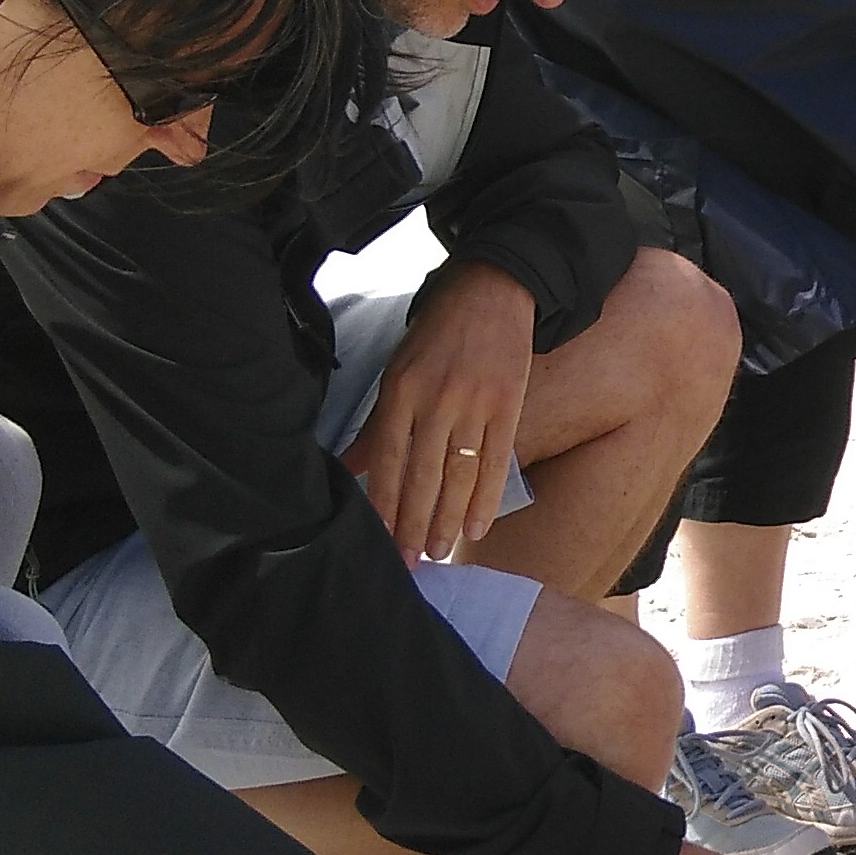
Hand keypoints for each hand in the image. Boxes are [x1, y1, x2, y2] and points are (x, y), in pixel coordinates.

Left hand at [347, 264, 535, 562]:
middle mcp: (436, 400)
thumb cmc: (438, 333)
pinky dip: (485, 499)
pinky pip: (495, 461)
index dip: (383, 505)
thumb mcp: (397, 369)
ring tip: (438, 553)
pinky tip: (476, 528)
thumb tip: (347, 466)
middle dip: (412, 523)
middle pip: (421, 475)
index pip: (387, 460)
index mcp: (401, 391)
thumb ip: (377, 423)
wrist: (494, 291)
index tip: (379, 541)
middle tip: (409, 563)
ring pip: (457, 475)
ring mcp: (474, 404)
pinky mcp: (507, 405)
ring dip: (446, 519)